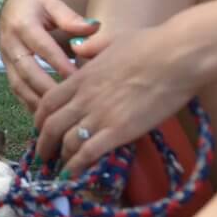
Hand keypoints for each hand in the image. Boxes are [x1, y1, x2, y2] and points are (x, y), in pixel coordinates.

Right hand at [0, 0, 98, 111]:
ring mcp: (6, 60)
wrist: (7, 8)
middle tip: (69, 102)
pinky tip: (45, 115)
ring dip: (37, 101)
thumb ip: (70, 18)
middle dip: (48, 88)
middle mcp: (11, 44)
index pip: (43, 47)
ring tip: (57, 114)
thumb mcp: (51, 4)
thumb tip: (92, 28)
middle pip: (28, 71)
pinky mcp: (6, 71)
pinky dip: (30, 104)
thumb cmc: (35, 6)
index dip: (59, 64)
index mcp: (23, 25)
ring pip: (19, 85)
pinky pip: (16, 91)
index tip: (78, 78)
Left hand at [33, 26, 195, 174]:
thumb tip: (78, 48)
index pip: (47, 102)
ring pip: (67, 143)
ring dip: (61, 158)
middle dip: (43, 145)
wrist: (177, 56)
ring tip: (61, 169)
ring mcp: (100, 116)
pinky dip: (76, 167)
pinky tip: (73, 176)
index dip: (39, 119)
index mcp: (81, 77)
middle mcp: (84, 98)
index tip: (40, 128)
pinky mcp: (118, 131)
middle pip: (51, 126)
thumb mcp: (112, 40)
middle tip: (43, 156)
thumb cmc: (151, 44)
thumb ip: (91, 47)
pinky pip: (88, 153)